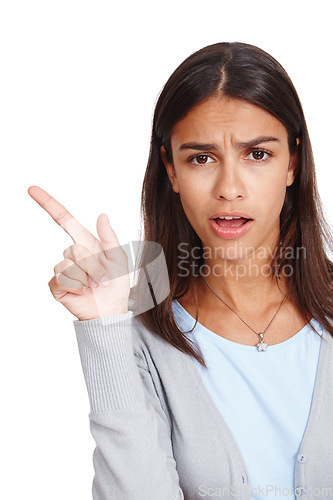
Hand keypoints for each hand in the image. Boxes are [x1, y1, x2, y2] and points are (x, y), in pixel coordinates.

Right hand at [28, 186, 130, 320]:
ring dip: (86, 277)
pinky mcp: (57, 286)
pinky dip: (76, 286)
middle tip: (104, 278)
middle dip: (93, 265)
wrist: (111, 310)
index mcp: (85, 243)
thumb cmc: (117, 283)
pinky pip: (62, 279)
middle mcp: (71, 254)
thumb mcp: (118, 258)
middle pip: (74, 249)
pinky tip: (83, 292)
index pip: (64, 219)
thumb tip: (102, 215)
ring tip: (94, 286)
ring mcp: (63, 270)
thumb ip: (109, 237)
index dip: (48, 204)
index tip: (31, 189)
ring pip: (68, 265)